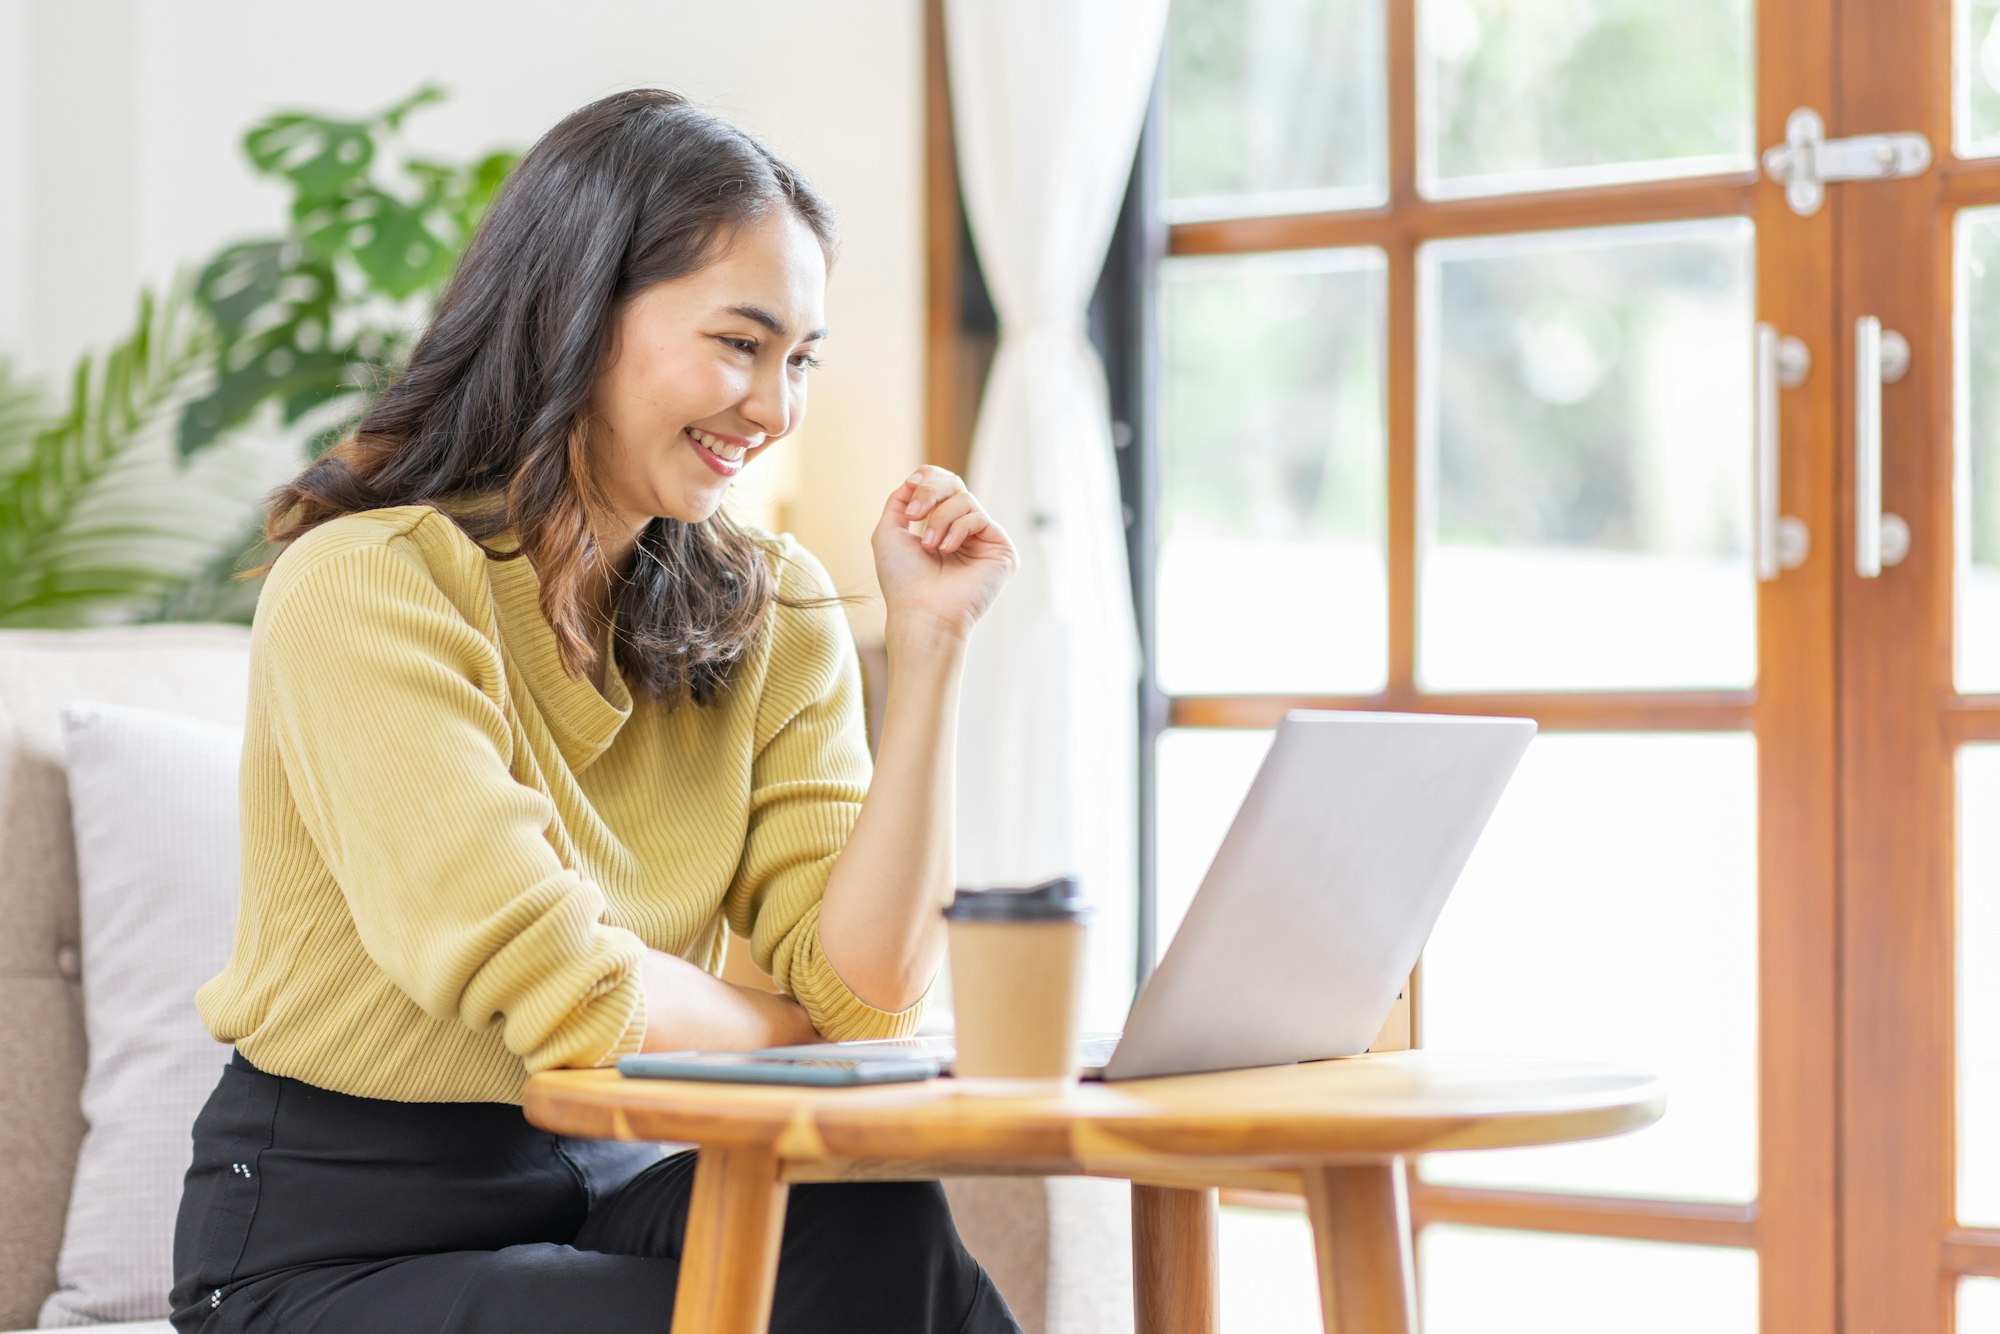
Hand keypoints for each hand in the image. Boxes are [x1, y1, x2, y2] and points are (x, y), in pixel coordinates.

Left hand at [871, 465, 1017, 643]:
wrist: (920, 611)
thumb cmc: (902, 580)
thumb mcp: (889, 531)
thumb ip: (900, 500)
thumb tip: (915, 479)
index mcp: (941, 527)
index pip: (943, 486)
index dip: (928, 477)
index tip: (911, 485)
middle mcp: (964, 532)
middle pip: (955, 485)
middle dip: (931, 492)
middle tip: (913, 515)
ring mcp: (984, 541)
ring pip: (966, 500)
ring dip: (940, 518)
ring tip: (930, 545)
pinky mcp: (1002, 552)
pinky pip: (980, 517)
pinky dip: (959, 529)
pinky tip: (947, 549)